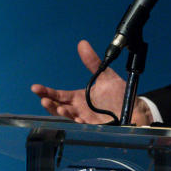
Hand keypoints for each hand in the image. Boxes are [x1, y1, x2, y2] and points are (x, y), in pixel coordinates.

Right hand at [30, 40, 152, 124]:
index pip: (58, 95)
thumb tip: (82, 44)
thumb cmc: (118, 94)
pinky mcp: (95, 126)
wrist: (134, 108)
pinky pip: (84, 125)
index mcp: (78, 98)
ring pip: (69, 117)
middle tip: (42, 98)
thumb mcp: (104, 75)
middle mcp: (79, 109)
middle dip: (49, 104)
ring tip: (57, 107)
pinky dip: (78, 122)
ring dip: (62, 113)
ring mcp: (86, 119)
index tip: (36, 88)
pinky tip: (75, 117)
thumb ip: (93, 62)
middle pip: (58, 107)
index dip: (47, 92)